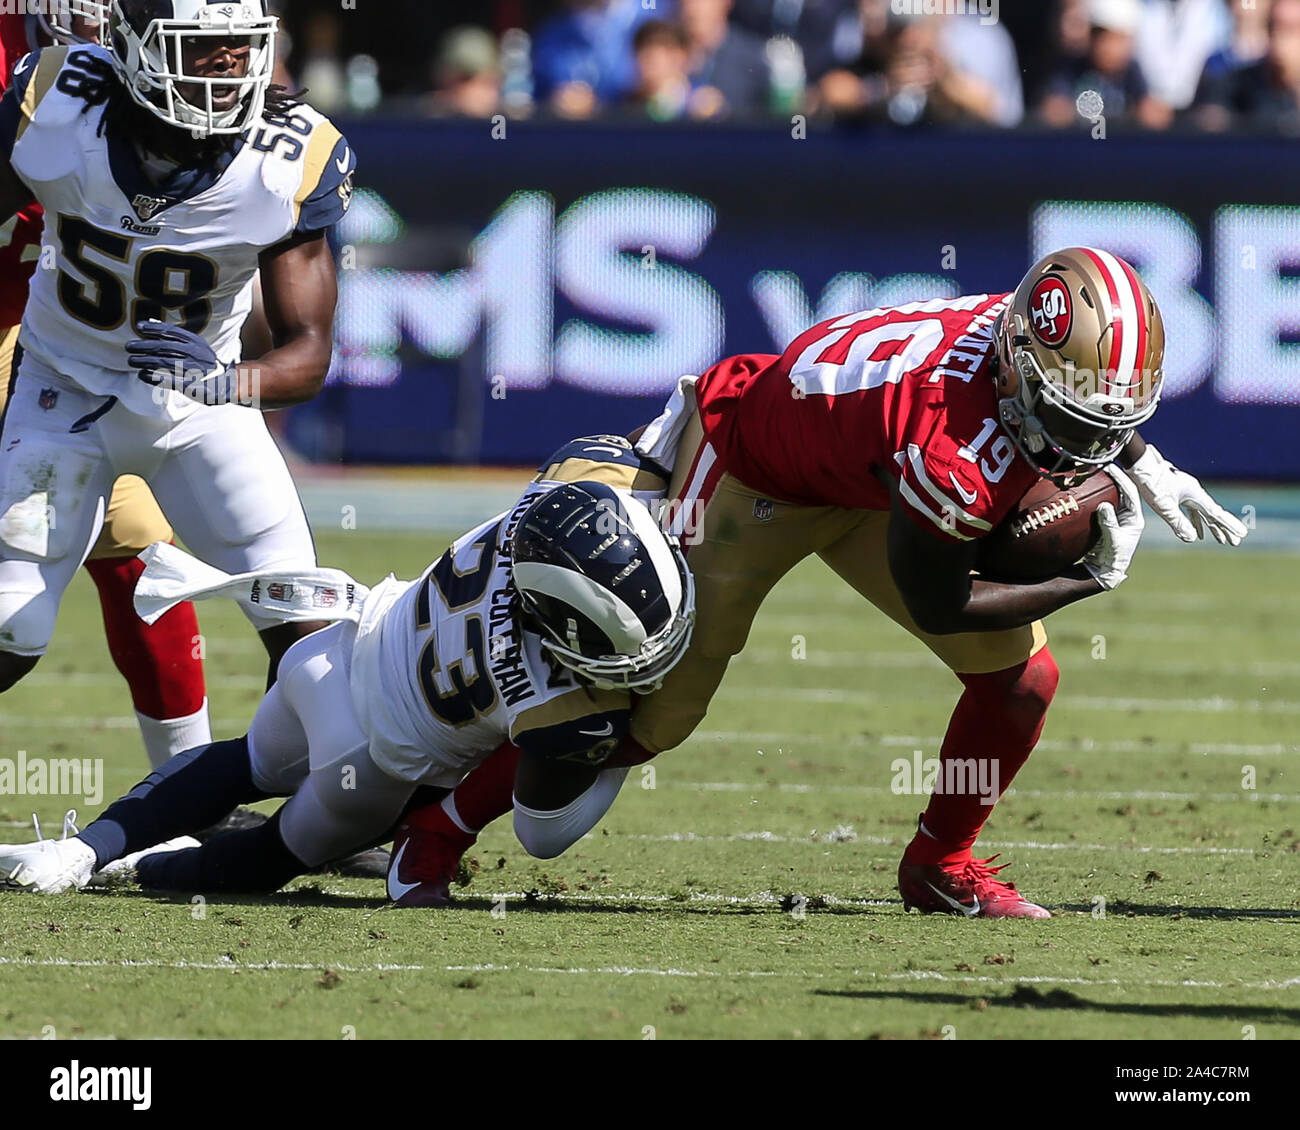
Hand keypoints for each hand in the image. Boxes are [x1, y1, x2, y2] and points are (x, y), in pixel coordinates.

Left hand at [127, 319, 240, 406]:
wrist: (228, 384)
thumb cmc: (206, 363)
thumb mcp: (196, 345)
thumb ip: (174, 335)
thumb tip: (150, 322)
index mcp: (196, 343)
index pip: (171, 332)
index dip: (153, 328)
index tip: (139, 327)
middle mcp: (194, 354)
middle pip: (163, 347)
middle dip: (143, 346)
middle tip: (129, 347)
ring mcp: (192, 370)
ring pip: (162, 362)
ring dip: (144, 361)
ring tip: (131, 361)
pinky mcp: (189, 385)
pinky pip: (166, 380)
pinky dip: (152, 377)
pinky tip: (141, 374)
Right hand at [1084, 466, 1143, 589]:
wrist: (1105, 569)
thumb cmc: (1113, 557)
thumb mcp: (1113, 540)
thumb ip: (1109, 522)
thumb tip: (1104, 505)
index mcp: (1135, 518)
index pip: (1131, 493)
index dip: (1122, 479)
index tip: (1111, 468)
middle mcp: (1129, 515)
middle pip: (1124, 490)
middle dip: (1115, 477)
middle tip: (1103, 465)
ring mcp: (1119, 517)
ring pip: (1115, 495)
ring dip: (1107, 484)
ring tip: (1097, 472)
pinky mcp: (1108, 520)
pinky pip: (1105, 502)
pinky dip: (1098, 494)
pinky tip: (1089, 487)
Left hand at [1129, 443, 1246, 545]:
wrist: (1139, 464)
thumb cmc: (1151, 483)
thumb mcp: (1164, 507)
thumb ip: (1178, 523)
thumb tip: (1191, 539)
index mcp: (1195, 494)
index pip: (1216, 514)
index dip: (1228, 526)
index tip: (1241, 535)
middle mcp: (1194, 492)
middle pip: (1213, 514)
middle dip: (1224, 529)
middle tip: (1235, 543)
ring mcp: (1187, 492)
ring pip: (1204, 513)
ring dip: (1212, 527)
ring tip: (1221, 540)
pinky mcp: (1178, 492)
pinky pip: (1192, 510)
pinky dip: (1197, 522)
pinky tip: (1198, 532)